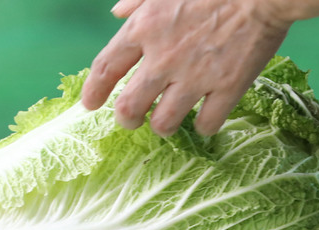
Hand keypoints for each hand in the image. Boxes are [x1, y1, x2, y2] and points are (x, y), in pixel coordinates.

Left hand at [81, 0, 289, 135]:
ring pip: (164, 123)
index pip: (106, 67)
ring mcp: (196, 76)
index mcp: (145, 28)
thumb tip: (117, 12)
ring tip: (167, 122)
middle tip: (131, 120)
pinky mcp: (228, 88)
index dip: (93, 90)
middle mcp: (164, 57)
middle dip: (126, 119)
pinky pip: (207, 124)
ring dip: (162, 127)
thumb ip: (138, 0)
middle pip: (129, 107)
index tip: (89, 104)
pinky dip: (203, 126)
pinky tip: (206, 118)